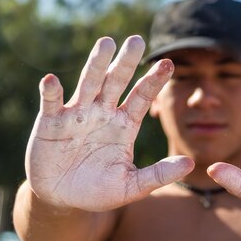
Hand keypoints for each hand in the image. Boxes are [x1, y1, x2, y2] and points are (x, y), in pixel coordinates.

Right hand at [25, 36, 193, 211]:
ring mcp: (77, 114)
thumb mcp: (131, 186)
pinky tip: (51, 81)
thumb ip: (158, 175)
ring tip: (106, 43)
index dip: (154, 81)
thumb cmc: (99, 191)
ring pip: (88, 83)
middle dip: (126, 62)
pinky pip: (52, 103)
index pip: (142, 97)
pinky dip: (51, 92)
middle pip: (117, 81)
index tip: (169, 63)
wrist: (62, 199)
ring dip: (96, 64)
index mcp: (124, 124)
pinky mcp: (50, 122)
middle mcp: (103, 112)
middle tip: (137, 40)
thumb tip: (189, 164)